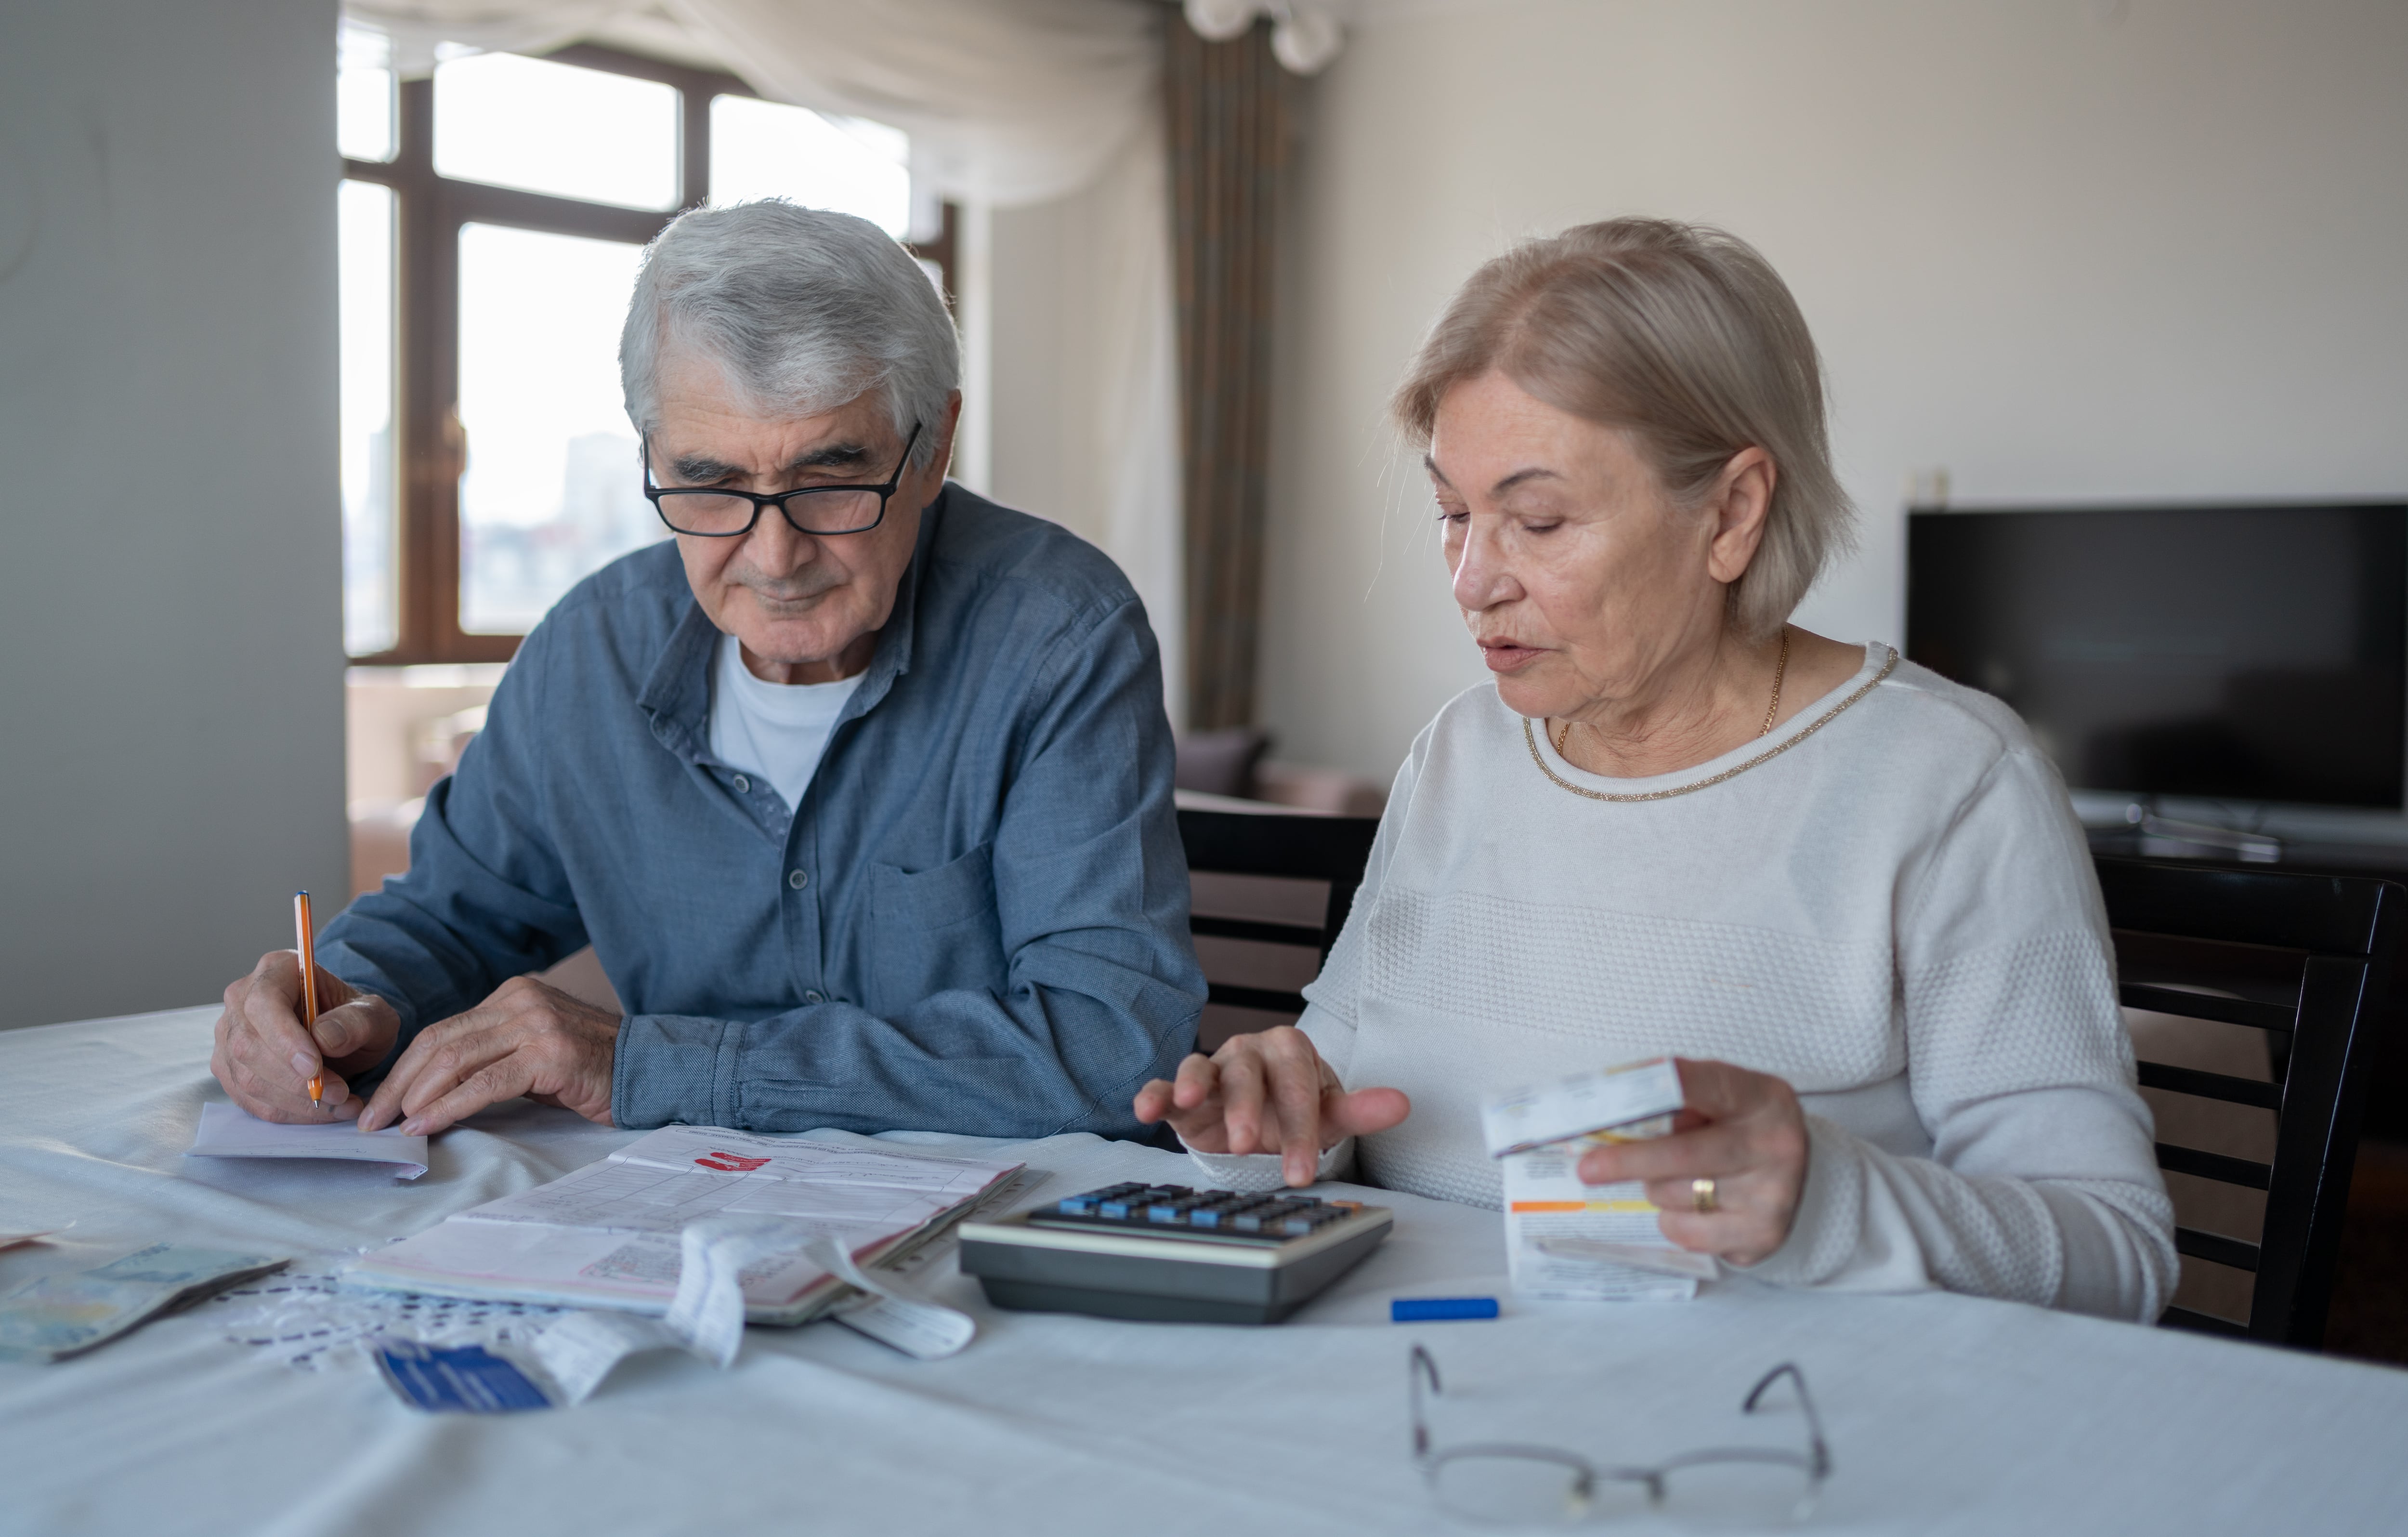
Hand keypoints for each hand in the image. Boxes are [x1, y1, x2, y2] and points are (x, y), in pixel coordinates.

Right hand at [213, 950, 398, 1122]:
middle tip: (340, 1093)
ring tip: (341, 1104)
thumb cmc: (355, 1019)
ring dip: (296, 1101)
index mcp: (276, 970)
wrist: (343, 1036)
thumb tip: (323, 1039)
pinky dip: (288, 1113)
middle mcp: (242, 999)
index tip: (315, 1068)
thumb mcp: (374, 1014)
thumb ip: (356, 1021)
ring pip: (247, 1078)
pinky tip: (322, 1111)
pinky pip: (249, 1100)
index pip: (264, 1003)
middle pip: (248, 1046)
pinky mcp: (230, 1068)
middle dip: (295, 1080)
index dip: (284, 1039)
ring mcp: (229, 1035)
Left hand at [357, 976, 618, 1135]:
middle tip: (372, 1119)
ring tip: (395, 1126)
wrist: (651, 1068)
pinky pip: (484, 1082)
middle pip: (439, 1041)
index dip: (403, 1068)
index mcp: (512, 994)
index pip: (442, 1030)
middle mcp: (520, 1000)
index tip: (380, 1102)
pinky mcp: (548, 1053)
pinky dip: (448, 1106)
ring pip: (454, 1058)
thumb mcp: (533, 1052)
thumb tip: (429, 1091)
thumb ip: (490, 1057)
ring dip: (416, 1096)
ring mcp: (535, 1023)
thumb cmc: (590, 1069)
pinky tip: (428, 1125)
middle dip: (398, 1084)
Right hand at [1131, 1026, 1409, 1186]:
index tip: (1302, 1169)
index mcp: (1290, 1050)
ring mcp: (1214, 1067)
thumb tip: (1402, 1103)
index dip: (1300, 1129)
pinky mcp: (1182, 1090)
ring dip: (1197, 1085)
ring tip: (1193, 1103)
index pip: (1297, 1087)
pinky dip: (1155, 1093)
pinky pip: (1165, 1085)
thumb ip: (1360, 1110)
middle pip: (1249, 1074)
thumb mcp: (1327, 1114)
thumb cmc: (1294, 1110)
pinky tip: (1145, 1108)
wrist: (1260, 1117)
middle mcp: (1249, 1051)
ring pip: (1204, 1070)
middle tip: (1248, 1146)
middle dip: (1249, 1110)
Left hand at [1575, 1058, 1808, 1266]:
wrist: (1806, 1181)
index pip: (1700, 1084)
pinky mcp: (1761, 1235)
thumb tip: (1606, 1110)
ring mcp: (1772, 1194)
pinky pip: (1687, 1232)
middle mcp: (1774, 1143)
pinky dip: (1673, 1220)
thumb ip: (1677, 1099)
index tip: (1613, 1100)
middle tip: (1587, 1168)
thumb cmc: (1742, 1131)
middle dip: (1627, 1161)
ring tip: (1669, 1179)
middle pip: (1682, 1154)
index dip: (1655, 1089)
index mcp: (1761, 1096)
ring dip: (1655, 1188)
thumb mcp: (1724, 1100)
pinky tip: (1689, 1206)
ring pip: (1675, 1194)